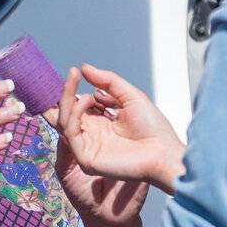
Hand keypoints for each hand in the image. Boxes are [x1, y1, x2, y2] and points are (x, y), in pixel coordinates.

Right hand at [51, 69, 148, 226]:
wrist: (163, 151)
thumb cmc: (152, 127)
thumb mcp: (129, 96)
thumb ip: (107, 81)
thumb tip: (84, 67)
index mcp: (101, 122)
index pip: (77, 105)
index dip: (73, 90)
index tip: (76, 72)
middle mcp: (92, 134)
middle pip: (66, 113)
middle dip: (65, 93)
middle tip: (72, 74)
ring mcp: (87, 146)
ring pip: (64, 121)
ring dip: (69, 100)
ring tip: (87, 92)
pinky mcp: (86, 158)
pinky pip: (71, 133)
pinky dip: (74, 114)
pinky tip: (87, 101)